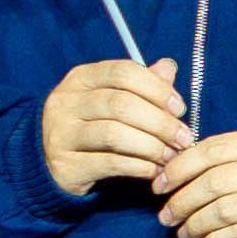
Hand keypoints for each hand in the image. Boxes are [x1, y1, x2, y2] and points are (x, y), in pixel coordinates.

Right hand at [44, 58, 189, 198]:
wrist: (52, 163)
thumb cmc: (92, 126)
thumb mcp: (112, 99)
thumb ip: (141, 84)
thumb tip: (168, 67)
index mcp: (80, 79)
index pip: (123, 72)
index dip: (157, 89)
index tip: (179, 108)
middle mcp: (65, 102)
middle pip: (121, 105)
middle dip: (160, 122)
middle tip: (184, 138)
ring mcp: (61, 134)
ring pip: (114, 135)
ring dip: (152, 147)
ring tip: (172, 156)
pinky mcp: (65, 165)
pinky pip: (110, 163)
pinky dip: (139, 167)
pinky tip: (155, 170)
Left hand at [153, 126, 236, 237]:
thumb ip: (229, 156)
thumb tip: (173, 169)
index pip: (215, 149)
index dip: (180, 167)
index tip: (160, 184)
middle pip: (216, 182)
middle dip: (182, 200)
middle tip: (167, 215)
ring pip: (224, 211)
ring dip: (194, 224)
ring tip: (183, 232)